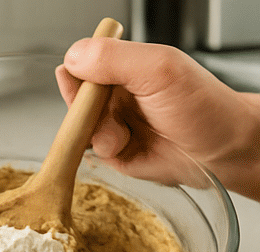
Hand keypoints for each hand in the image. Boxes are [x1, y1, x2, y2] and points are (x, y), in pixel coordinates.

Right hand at [57, 37, 259, 200]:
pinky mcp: (114, 153)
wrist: (220, 150)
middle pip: (77, 99)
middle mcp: (118, 95)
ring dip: (97, 133)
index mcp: (126, 67)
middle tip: (101, 112)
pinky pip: (92, 152)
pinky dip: (104, 151)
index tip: (83, 83)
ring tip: (122, 135)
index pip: (84, 63)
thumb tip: (72, 58)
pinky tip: (123, 147)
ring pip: (81, 128)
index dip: (77, 74)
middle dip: (85, 110)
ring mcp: (114, 124)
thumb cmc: (201, 106)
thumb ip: (114, 59)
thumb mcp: (158, 70)